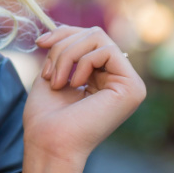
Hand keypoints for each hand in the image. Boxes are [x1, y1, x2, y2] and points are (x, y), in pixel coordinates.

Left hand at [22, 26, 145, 172]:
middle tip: (49, 73)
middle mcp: (119, 79)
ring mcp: (129, 84)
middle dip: (63, 46)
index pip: (89, 37)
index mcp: (102, 76)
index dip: (63, 33)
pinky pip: (106, 50)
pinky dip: (82, 62)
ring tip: (56, 81)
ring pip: (98, 37)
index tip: (40, 43)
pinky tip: (73, 85)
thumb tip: (63, 29)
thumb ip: (64, 50)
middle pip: (93, 33)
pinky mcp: (133, 88)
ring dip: (67, 55)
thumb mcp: (53, 72)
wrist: (48, 144)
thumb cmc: (46, 118)